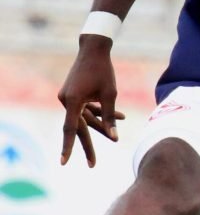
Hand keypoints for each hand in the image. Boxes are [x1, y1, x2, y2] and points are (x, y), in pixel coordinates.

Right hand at [59, 41, 126, 166]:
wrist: (94, 49)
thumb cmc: (104, 70)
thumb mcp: (110, 94)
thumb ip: (110, 116)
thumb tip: (114, 137)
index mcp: (72, 101)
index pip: (71, 129)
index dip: (69, 147)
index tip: (64, 162)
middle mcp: (66, 101)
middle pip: (79, 128)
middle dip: (88, 145)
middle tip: (93, 165)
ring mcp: (68, 98)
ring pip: (85, 118)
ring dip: (101, 126)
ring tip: (115, 140)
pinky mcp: (74, 94)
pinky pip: (87, 109)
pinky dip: (100, 113)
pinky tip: (121, 116)